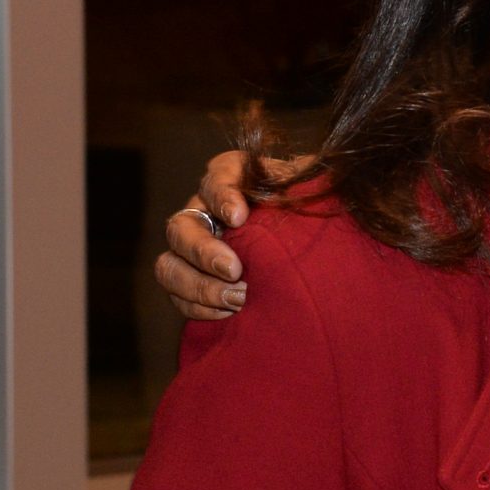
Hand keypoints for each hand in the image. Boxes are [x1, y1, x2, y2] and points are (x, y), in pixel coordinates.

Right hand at [157, 150, 307, 319]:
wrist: (315, 253)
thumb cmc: (315, 216)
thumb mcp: (314, 194)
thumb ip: (313, 185)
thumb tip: (321, 182)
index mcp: (236, 180)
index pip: (218, 174)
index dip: (221, 194)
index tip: (240, 216)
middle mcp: (206, 211)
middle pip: (182, 226)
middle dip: (204, 251)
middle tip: (234, 270)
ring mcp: (194, 249)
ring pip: (169, 265)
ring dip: (198, 286)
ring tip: (236, 299)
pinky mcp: (194, 281)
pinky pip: (178, 296)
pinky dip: (199, 308)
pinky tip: (228, 314)